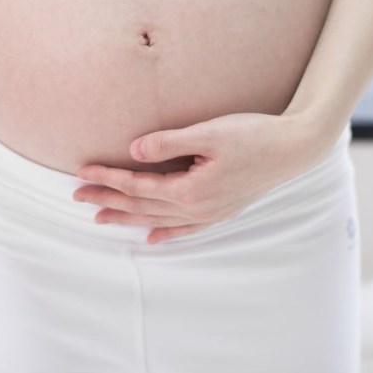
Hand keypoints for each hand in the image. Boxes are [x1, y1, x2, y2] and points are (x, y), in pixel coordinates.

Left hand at [72, 111, 325, 244]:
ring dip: (127, 218)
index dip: (108, 178)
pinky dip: (165, 234)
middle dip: (108, 200)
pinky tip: (151, 238)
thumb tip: (133, 151)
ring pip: (158, 219)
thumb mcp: (209, 133)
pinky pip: (185, 228)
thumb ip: (169, 142)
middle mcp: (197, 208)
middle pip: (142, 205)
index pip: (138, 185)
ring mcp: (210, 213)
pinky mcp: (221, 210)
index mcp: (190, 189)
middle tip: (77, 194)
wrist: (295, 148)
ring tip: (100, 218)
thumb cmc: (254, 135)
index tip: (83, 171)